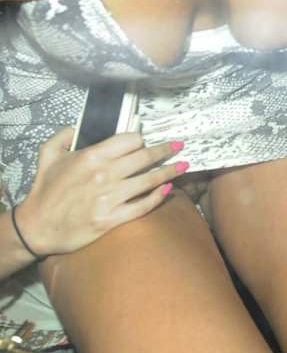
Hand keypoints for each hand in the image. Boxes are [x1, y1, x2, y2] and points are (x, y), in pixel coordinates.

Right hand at [13, 128, 186, 256]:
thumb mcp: (48, 154)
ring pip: (149, 181)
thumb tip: (80, 125)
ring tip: (183, 165)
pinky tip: (168, 190)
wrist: (38, 227)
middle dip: (166, 150)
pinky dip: (158, 197)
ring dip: (170, 172)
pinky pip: (142, 206)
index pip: (130, 140)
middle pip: (145, 158)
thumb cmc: (44, 190)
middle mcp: (104, 175)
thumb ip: (64, 134)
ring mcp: (109, 198)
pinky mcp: (111, 219)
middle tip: (180, 146)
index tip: (146, 140)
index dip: (141, 139)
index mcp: (92, 156)